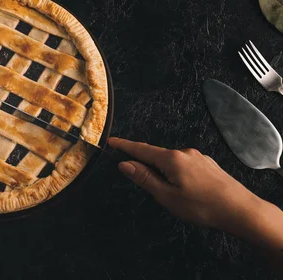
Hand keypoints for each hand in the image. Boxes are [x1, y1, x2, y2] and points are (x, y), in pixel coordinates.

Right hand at [110, 137, 282, 272]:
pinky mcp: (208, 165)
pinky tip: (185, 189)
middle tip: (141, 180)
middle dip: (146, 164)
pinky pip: (185, 165)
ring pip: (172, 162)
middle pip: (157, 155)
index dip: (125, 146)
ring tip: (169, 193)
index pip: (141, 149)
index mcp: (171, 159)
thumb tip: (125, 164)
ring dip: (164, 172)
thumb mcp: (167, 196)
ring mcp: (198, 158)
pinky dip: (178, 173)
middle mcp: (184, 153)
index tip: (112, 141)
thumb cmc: (202, 206)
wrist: (241, 210)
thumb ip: (145, 178)